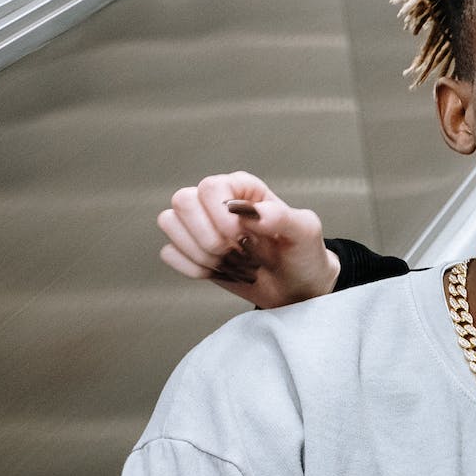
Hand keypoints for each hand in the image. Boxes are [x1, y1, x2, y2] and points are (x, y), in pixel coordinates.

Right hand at [157, 172, 336, 307]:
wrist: (296, 288)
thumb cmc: (302, 255)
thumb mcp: (305, 233)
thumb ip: (282, 217)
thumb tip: (251, 212)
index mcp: (241, 188)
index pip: (209, 187)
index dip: (221, 215)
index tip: (243, 236)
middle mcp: (215, 201)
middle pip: (182, 202)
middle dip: (208, 236)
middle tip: (236, 250)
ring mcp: (200, 225)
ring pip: (170, 224)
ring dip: (200, 252)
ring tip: (230, 261)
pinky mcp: (191, 249)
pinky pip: (169, 253)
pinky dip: (193, 268)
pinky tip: (219, 271)